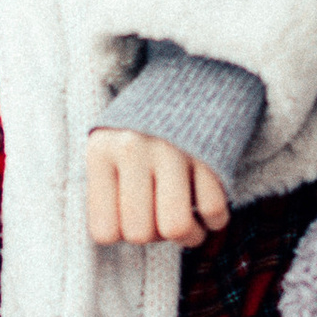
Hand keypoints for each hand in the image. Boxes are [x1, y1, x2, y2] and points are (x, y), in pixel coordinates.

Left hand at [88, 129, 228, 246]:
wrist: (191, 77)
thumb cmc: (144, 127)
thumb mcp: (111, 147)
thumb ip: (107, 189)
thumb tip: (117, 239)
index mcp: (101, 151)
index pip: (104, 231)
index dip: (122, 234)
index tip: (132, 216)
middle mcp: (134, 149)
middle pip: (140, 233)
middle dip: (156, 238)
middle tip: (162, 220)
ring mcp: (173, 149)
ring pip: (176, 228)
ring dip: (188, 238)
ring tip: (190, 227)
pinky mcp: (210, 152)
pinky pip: (214, 211)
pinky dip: (215, 220)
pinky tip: (208, 208)